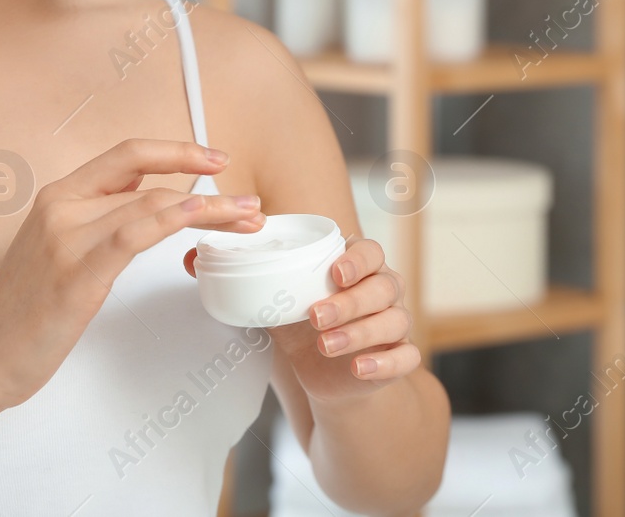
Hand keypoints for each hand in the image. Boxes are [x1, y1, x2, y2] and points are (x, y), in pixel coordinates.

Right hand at [0, 139, 264, 414]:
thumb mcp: (57, 249)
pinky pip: (132, 234)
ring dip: (208, 209)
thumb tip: (143, 203)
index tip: (213, 160)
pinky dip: (173, 220)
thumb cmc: (22, 311)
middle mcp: (61, 206)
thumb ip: (94, 221)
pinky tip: (201, 219)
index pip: (125, 155)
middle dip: (202, 176)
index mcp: (57, 196)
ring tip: (244, 219)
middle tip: (246, 198)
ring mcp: (66, 238)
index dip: (174, 151)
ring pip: (150, 202)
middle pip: (146, 175)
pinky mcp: (76, 273)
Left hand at [254, 236, 420, 404]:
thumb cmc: (305, 326)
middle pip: (383, 287)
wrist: (322, 372)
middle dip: (350, 302)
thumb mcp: (285, 307)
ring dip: (360, 332)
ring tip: (326, 345)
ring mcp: (397, 323)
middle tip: (316, 316)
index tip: (336, 273)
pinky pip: (407, 357)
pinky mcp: (400, 356)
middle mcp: (386, 291)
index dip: (358, 260)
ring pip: (395, 321)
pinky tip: (359, 368)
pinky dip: (385, 363)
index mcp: (362, 268)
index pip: (372, 252)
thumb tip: (217, 270)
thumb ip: (265, 289)